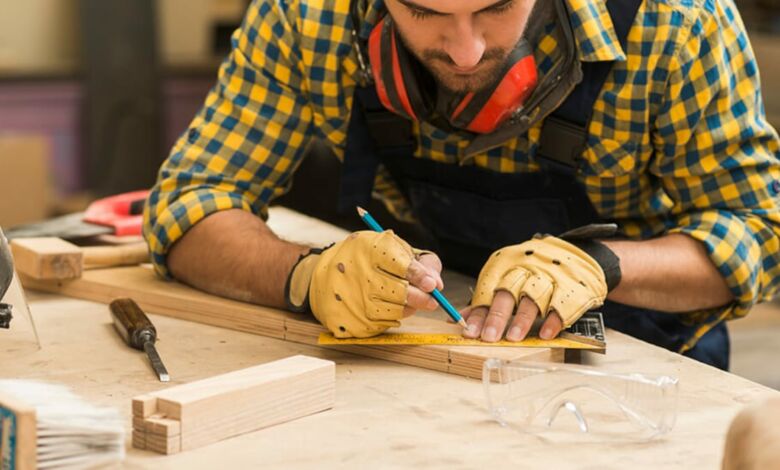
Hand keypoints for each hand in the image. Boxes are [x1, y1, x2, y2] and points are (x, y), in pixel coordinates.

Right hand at [285, 230, 442, 337]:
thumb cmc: (367, 259)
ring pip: (395, 312)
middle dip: (421, 298)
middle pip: (401, 293)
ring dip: (408, 309)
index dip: (421, 277)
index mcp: (370, 250)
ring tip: (406, 300)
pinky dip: (390, 318)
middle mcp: (359, 275)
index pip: (402, 267)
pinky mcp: (350, 321)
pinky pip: (382, 325)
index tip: (433, 286)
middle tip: (432, 300)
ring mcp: (353, 301)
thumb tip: (437, 286)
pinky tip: (386, 307)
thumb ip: (420, 262)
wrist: (323, 275)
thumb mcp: (392, 248)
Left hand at [463, 235, 608, 341]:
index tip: (470, 332)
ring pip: (533, 298)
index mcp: (505, 265)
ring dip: (522, 319)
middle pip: (508, 293)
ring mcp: (549, 277)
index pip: (487, 291)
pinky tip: (545, 335)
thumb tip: (459, 320)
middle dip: (497, 316)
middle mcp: (525, 269)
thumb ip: (486, 298)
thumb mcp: (506, 276)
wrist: (574, 253)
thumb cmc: (533, 270)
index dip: (478, 313)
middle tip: (489, 337)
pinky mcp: (572, 288)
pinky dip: (553, 320)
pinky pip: (562, 304)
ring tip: (513, 338)